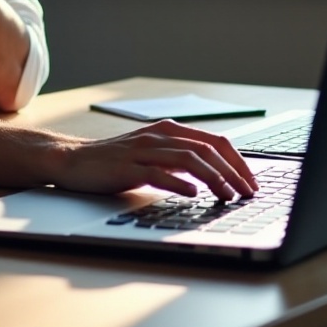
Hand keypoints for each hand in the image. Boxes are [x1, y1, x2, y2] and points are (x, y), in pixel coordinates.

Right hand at [51, 121, 258, 201]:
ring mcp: (143, 149)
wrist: (74, 160)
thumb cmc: (115, 161)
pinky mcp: (128, 166)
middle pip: (207, 149)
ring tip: (228, 195)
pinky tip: (193, 194)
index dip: (238, 161)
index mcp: (169, 131)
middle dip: (233, 171)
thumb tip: (215, 176)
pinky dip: (179, 183)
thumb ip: (180, 161)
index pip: (215, 141)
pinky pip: (158, 172)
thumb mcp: (153, 156)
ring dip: (214, 177)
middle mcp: (159, 136)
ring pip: (188, 158)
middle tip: (248, 193)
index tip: (252, 182)